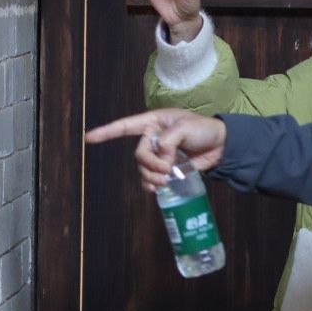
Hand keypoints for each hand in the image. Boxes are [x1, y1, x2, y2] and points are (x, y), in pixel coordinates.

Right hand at [85, 108, 228, 192]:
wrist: (221, 146)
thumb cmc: (205, 129)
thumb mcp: (187, 127)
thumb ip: (169, 140)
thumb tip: (161, 157)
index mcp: (155, 122)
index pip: (126, 126)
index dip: (107, 132)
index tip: (90, 138)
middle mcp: (153, 138)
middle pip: (139, 154)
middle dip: (151, 163)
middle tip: (167, 168)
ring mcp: (159, 155)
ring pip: (143, 169)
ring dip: (152, 176)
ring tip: (166, 179)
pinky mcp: (165, 169)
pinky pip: (150, 179)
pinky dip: (151, 184)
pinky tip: (158, 188)